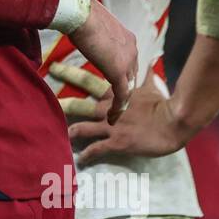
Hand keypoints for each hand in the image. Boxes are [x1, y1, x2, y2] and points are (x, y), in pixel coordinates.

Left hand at [50, 68, 192, 164]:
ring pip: (83, 127)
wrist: (175, 121)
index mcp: (115, 94)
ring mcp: (112, 126)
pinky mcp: (117, 142)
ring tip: (57, 135)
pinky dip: (87, 155)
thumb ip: (147, 73)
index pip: (88, 80)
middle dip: (61, 101)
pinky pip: (97, 149)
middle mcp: (110, 109)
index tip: (55, 68)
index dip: (70, 74)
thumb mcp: (154, 85)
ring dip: (70, 131)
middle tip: (43, 101)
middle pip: (80, 103)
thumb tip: (153, 58)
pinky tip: (79, 160)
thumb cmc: (165, 103)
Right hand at [64, 0, 136, 123]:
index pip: (129, 61)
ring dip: (123, 101)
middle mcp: (132, 50)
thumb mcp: (93, 24)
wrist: (80, 13)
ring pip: (129, 87)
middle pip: (132, 75)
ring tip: (115, 114)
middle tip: (119, 103)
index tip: (117, 83)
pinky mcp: (118, 72)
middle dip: (126, 89)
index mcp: (128, 38)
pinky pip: (123, 95)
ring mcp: (127, 61)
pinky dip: (118, 108)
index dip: (124, 73)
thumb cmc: (81, 13)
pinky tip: (111, 117)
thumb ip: (95, 34)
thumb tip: (84, 32)